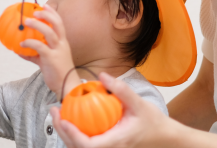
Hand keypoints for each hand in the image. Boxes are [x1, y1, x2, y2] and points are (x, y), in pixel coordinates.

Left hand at [19, 6, 76, 97]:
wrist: (66, 86)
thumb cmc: (57, 73)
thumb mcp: (47, 61)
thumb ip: (36, 54)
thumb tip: (21, 51)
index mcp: (63, 42)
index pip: (60, 23)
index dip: (53, 13)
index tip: (45, 5)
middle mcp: (62, 44)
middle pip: (57, 24)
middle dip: (46, 15)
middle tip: (35, 12)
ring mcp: (57, 51)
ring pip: (49, 33)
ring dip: (37, 25)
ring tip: (26, 22)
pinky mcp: (51, 58)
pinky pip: (39, 47)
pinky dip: (29, 43)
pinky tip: (21, 44)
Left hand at [51, 72, 178, 147]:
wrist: (163, 137)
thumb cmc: (152, 121)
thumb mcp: (139, 103)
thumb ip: (120, 89)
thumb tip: (102, 75)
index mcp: (116, 142)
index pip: (89, 145)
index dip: (72, 134)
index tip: (63, 118)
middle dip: (62, 132)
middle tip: (53, 111)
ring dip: (66, 133)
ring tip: (57, 114)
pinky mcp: (106, 147)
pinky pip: (86, 143)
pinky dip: (75, 133)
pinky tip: (70, 117)